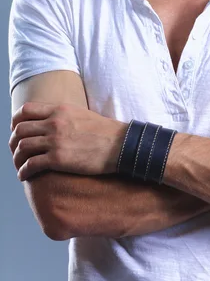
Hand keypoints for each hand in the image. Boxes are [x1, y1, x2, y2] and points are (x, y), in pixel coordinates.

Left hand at [9, 102, 127, 180]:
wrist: (120, 144)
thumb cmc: (104, 131)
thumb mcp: (81, 114)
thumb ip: (63, 115)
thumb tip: (50, 122)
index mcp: (60, 109)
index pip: (26, 110)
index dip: (16, 122)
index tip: (16, 131)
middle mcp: (54, 123)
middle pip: (20, 129)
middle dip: (14, 142)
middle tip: (16, 151)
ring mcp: (55, 140)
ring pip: (22, 147)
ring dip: (16, 158)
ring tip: (20, 165)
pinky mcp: (58, 159)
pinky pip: (31, 164)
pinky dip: (23, 171)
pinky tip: (25, 175)